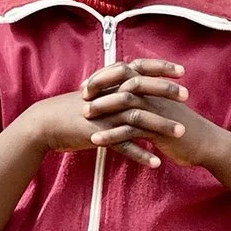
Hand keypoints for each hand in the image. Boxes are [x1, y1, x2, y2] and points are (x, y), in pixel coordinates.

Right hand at [20, 59, 189, 168]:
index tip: (182, 71)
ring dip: (161, 126)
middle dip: (166, 92)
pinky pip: (122, 145)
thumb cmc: (69, 108)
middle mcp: (107, 96)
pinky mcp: (98, 135)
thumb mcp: (91, 92)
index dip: (160, 68)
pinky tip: (155, 163)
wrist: (44, 124)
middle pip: (141, 90)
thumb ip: (111, 85)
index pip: (138, 68)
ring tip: (181, 134)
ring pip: (137, 119)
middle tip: (187, 96)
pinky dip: (140, 154)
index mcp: (107, 83)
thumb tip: (129, 76)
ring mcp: (103, 116)